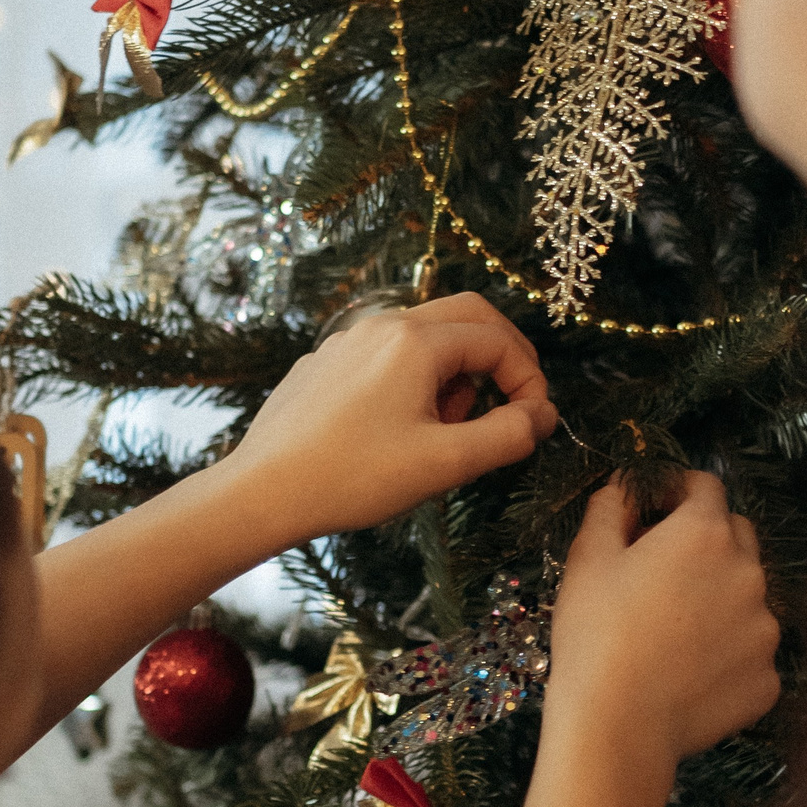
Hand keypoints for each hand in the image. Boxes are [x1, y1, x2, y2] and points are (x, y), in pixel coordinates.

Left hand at [218, 294, 559, 544]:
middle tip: (511, 406)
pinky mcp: (326, 363)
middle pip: (467, 315)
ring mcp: (349, 340)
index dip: (529, 379)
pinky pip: (389, 355)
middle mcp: (383, 325)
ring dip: (456, 374)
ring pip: (427, 335)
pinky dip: (416, 381)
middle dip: (501, 358)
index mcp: (416, 341)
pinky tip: (399, 432)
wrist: (262, 491)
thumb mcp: (445, 464)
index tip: (532, 423)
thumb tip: (544, 415)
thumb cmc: (353, 477)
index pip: (498, 340)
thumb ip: (508, 435)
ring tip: (445, 433)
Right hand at [548, 473, 780, 767]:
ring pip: (747, 597)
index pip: (705, 486)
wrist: (617, 726)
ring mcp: (766, 629)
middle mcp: (749, 573)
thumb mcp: (588, 558)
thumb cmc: (596, 636)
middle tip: (662, 571)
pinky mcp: (768, 678)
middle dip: (705, 541)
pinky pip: (750, 652)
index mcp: (705, 533)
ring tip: (673, 631)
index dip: (676, 492)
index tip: (655, 511)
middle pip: (736, 536)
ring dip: (719, 599)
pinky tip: (688, 671)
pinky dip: (726, 654)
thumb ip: (610, 507)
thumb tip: (624, 486)